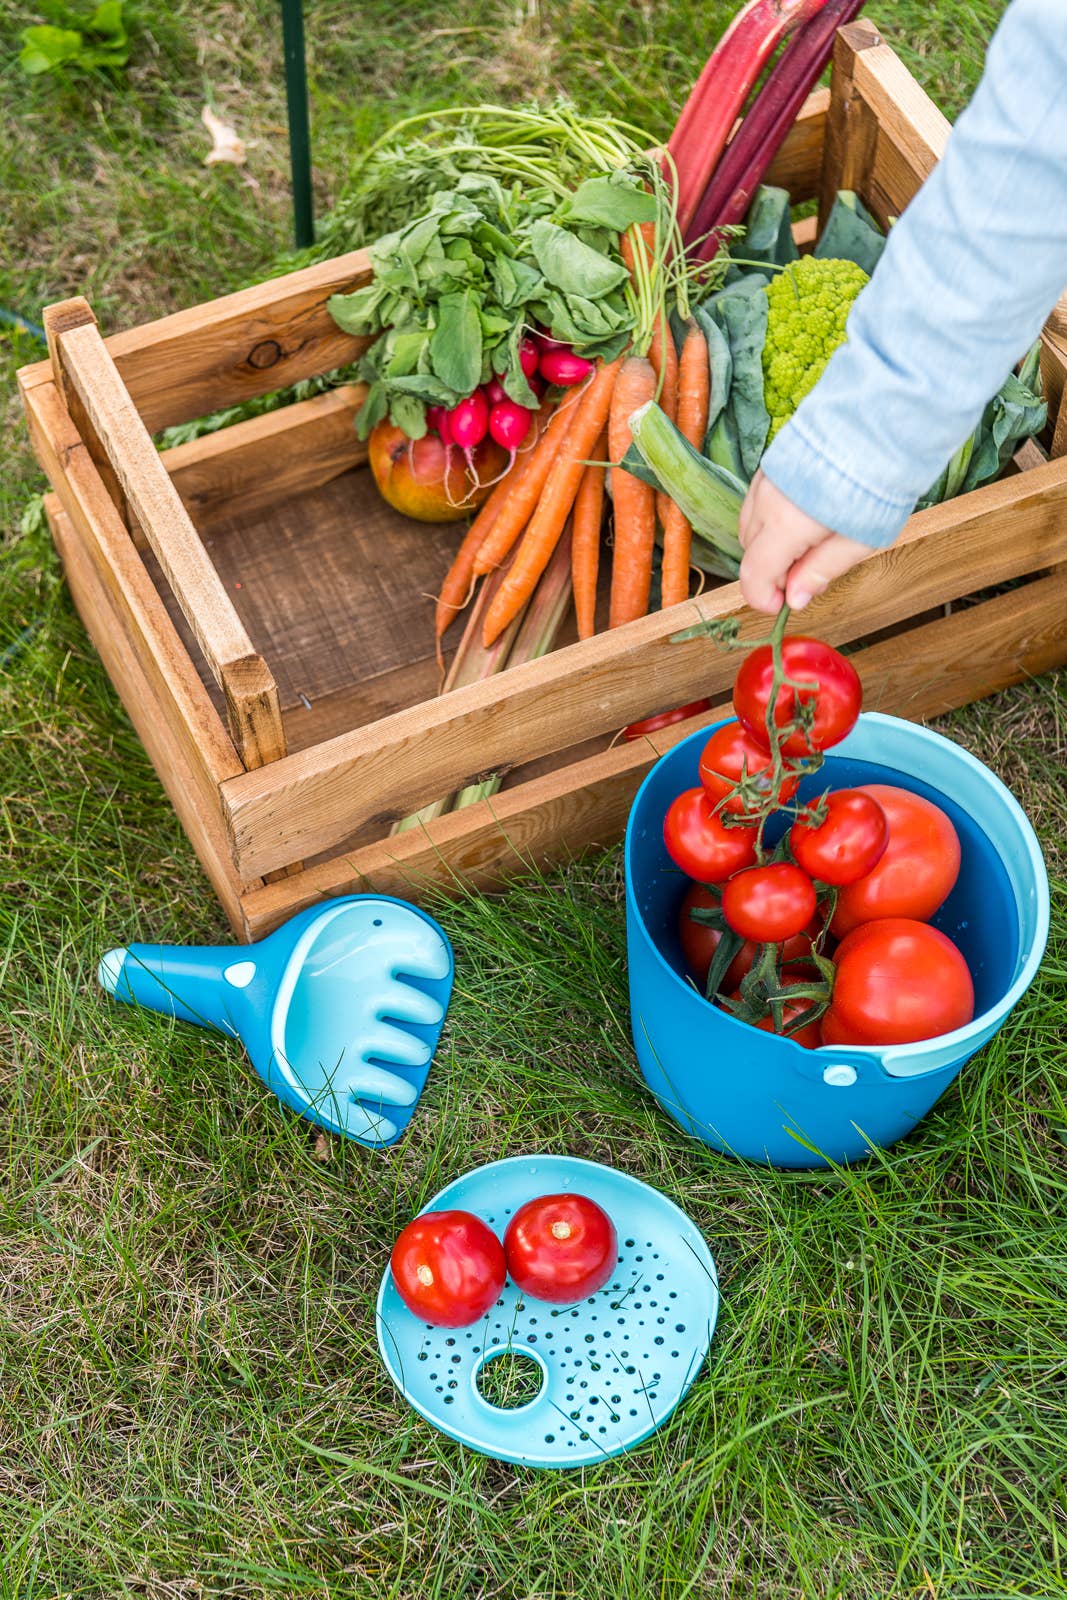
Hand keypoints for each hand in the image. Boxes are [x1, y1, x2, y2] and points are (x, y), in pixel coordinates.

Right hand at [738, 468, 872, 613]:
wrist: (885, 412)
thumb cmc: (879, 476)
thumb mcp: (860, 538)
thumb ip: (822, 569)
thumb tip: (796, 598)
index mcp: (785, 525)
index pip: (754, 574)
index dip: (763, 598)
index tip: (783, 606)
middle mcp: (767, 499)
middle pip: (750, 550)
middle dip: (772, 570)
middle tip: (810, 574)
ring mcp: (767, 475)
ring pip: (752, 523)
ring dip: (771, 543)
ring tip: (813, 543)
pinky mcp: (776, 458)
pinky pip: (760, 499)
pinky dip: (772, 516)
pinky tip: (806, 515)